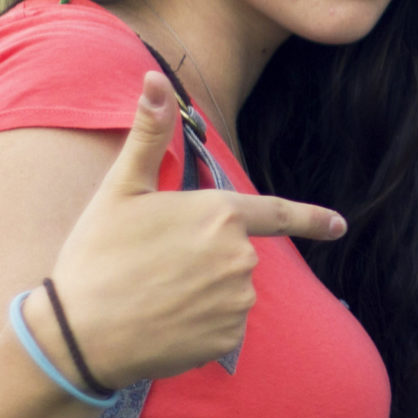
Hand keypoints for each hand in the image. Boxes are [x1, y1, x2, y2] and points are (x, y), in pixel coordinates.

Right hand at [44, 75, 344, 389]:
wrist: (77, 334)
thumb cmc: (96, 256)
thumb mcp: (120, 190)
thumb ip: (149, 136)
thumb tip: (154, 78)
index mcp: (220, 214)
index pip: (276, 213)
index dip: (311, 219)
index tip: (339, 226)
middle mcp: (240, 257)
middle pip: (236, 254)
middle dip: (205, 259)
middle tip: (154, 268)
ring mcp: (237, 300)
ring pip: (230, 292)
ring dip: (203, 294)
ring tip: (155, 295)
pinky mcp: (228, 339)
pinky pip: (223, 327)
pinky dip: (200, 326)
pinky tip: (165, 324)